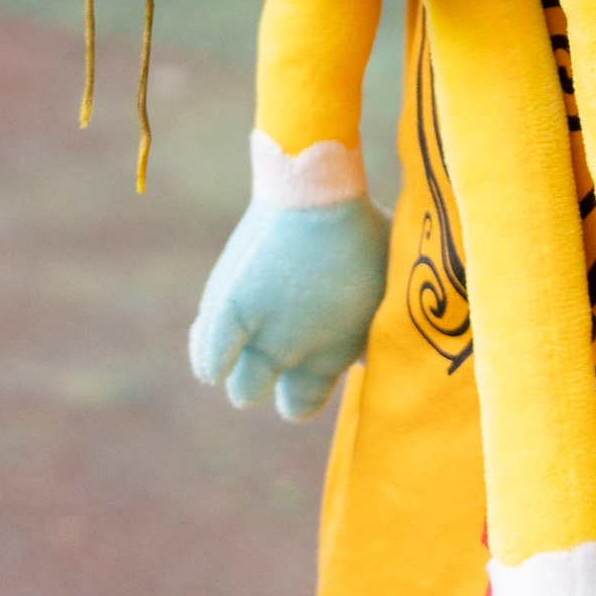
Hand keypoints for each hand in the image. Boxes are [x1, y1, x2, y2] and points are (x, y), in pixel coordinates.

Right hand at [190, 194, 390, 417]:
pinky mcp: (229, 306)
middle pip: (262, 394)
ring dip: (239, 372)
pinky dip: (210, 359)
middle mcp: (294, 355)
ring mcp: (260, 334)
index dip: (299, 393)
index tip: (302, 371)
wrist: (321, 190)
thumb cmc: (362, 232)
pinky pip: (210, 354)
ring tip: (242, 352)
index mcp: (334, 355)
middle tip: (270, 356)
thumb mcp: (383, 286)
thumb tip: (385, 346)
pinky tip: (214, 363)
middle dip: (263, 381)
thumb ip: (382, 323)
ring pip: (240, 387)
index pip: (301, 405)